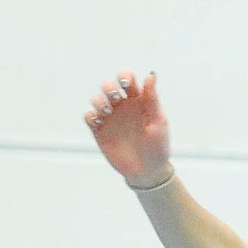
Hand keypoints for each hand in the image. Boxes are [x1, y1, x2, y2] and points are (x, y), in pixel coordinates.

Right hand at [85, 69, 172, 187]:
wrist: (148, 171)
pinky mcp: (100, 131)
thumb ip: (153, 99)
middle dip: (108, 86)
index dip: (124, 76)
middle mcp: (122, 107)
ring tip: (106, 111)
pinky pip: (88, 117)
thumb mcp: (158, 122)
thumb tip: (150, 75)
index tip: (126, 85)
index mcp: (137, 101)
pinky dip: (90, 115)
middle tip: (114, 98)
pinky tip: (97, 121)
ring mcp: (110, 118)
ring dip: (98, 100)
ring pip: (96, 99)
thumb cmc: (158, 147)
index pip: (127, 80)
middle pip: (108, 86)